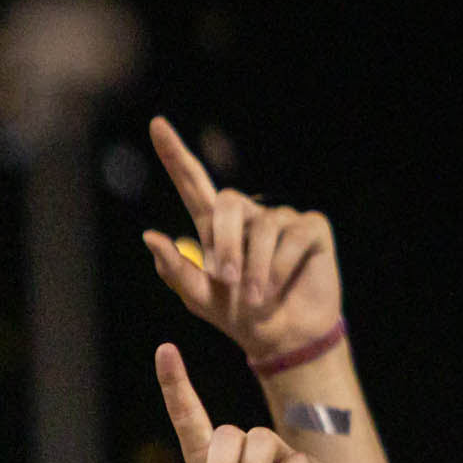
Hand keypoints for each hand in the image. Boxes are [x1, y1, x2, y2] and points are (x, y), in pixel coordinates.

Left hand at [143, 116, 342, 357]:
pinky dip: (281, 266)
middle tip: (226, 281)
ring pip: (263, 226)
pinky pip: (294, 236)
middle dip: (224, 243)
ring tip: (257, 296)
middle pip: (227, 202)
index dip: (175, 155)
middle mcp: (249, 217)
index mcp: (215, 229)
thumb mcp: (201, 300)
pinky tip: (280, 283)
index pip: (193, 184)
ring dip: (256, 267)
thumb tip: (150, 235)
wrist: (284, 338)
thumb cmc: (241, 318)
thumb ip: (176, 270)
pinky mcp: (312, 229)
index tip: (156, 124)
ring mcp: (282, 221)